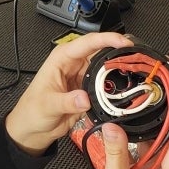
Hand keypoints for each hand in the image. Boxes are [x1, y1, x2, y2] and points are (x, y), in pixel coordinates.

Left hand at [4, 32, 133, 155]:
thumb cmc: (32, 111)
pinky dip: (116, 89)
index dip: (107, 39)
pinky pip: (106, 86)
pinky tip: (125, 92)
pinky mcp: (89, 91)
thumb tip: (84, 98)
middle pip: (102, 53)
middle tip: (136, 60)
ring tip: (135, 75)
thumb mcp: (47, 105)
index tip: (123, 42)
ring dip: (119, 72)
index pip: (87, 43)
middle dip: (119, 54)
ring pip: (106, 69)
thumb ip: (66, 101)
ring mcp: (83, 78)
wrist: (33, 129)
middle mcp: (75, 65)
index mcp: (62, 58)